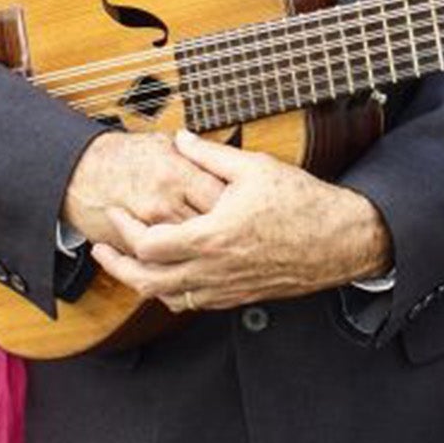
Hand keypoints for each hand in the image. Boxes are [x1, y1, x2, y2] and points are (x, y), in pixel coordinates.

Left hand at [91, 129, 393, 310]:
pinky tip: (170, 274)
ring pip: (168, 298)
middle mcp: (214, 270)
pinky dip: (172, 291)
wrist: (342, 240)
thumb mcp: (255, 168)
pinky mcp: (240, 296)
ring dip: (142, 282)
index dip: (124, 229)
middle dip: (117, 266)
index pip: (148, 244)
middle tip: (101, 250)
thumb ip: (210, 156)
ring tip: (130, 263)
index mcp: (212, 237)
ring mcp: (227, 288)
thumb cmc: (304, 204)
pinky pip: (193, 303)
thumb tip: (181, 140)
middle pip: (147, 281)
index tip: (116, 212)